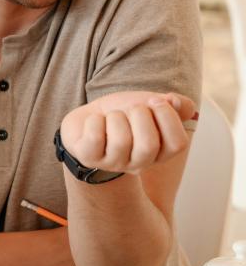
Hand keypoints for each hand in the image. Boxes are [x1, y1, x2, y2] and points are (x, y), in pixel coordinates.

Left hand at [60, 91, 196, 175]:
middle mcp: (138, 164)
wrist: (90, 116)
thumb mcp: (152, 104)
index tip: (155, 101)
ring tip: (112, 116)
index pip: (177, 143)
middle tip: (131, 109)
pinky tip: (95, 121)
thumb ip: (175, 104)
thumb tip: (175, 102)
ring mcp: (112, 164)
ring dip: (116, 116)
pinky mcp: (89, 158)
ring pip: (121, 141)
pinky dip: (95, 120)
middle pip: (148, 145)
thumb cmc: (124, 113)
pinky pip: (95, 137)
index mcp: (159, 153)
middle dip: (140, 115)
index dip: (168, 117)